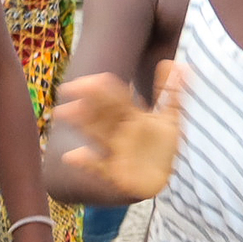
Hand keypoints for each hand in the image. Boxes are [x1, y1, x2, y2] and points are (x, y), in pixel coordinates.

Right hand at [53, 64, 188, 200]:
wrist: (161, 178)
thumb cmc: (162, 147)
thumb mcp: (170, 118)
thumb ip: (171, 92)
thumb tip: (178, 63)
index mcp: (132, 116)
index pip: (115, 97)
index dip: (101, 88)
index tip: (86, 80)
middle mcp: (120, 131)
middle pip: (102, 113)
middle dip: (87, 100)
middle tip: (66, 89)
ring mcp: (116, 151)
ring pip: (97, 133)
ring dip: (81, 123)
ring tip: (64, 113)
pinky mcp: (115, 172)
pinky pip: (99, 167)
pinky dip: (86, 162)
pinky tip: (71, 156)